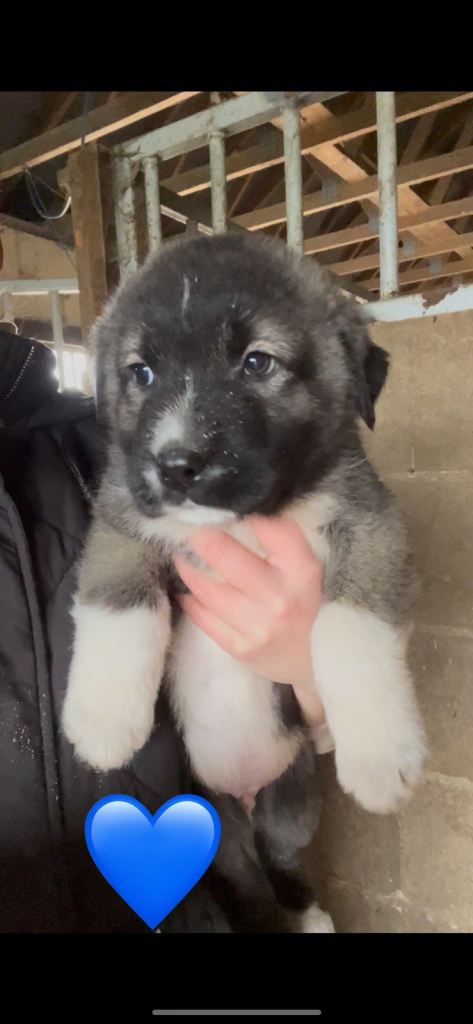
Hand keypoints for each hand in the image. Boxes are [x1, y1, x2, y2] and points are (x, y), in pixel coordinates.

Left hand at [173, 516, 325, 727]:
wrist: (318, 661)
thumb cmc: (309, 604)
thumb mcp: (308, 568)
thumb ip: (281, 541)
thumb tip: (241, 511)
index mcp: (301, 570)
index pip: (265, 527)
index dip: (241, 514)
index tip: (225, 512)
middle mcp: (279, 597)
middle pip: (223, 554)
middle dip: (200, 537)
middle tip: (188, 529)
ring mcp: (257, 626)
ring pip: (205, 587)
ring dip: (188, 568)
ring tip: (183, 557)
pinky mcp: (240, 648)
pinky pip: (203, 617)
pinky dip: (191, 600)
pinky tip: (187, 591)